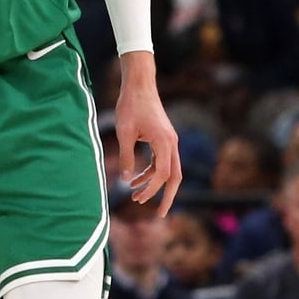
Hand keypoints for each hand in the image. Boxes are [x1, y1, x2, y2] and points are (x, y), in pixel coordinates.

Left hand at [114, 62, 182, 215]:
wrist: (139, 84)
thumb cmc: (130, 105)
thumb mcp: (124, 132)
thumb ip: (126, 156)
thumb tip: (125, 180)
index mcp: (164, 142)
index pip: (163, 174)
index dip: (151, 189)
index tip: (137, 198)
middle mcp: (172, 143)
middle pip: (175, 177)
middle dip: (168, 196)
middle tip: (160, 215)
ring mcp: (170, 140)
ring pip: (169, 169)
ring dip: (154, 184)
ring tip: (136, 195)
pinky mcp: (164, 138)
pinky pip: (162, 160)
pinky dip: (151, 171)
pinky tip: (136, 178)